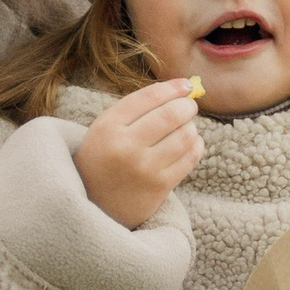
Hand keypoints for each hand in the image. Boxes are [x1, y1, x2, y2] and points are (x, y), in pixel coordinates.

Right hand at [74, 76, 203, 228]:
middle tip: (189, 106)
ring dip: (191, 127)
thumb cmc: (104, 158)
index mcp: (108, 127)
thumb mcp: (106, 127)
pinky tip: (191, 144)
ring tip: (185, 128)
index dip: (173, 87)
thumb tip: (181, 88)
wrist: (93, 204)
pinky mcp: (159, 187)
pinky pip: (190, 159)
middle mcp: (125, 147)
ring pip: (185, 136)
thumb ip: (137, 108)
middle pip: (171, 114)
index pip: (149, 97)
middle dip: (187, 106)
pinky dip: (196, 146)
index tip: (186, 85)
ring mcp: (144, 169)